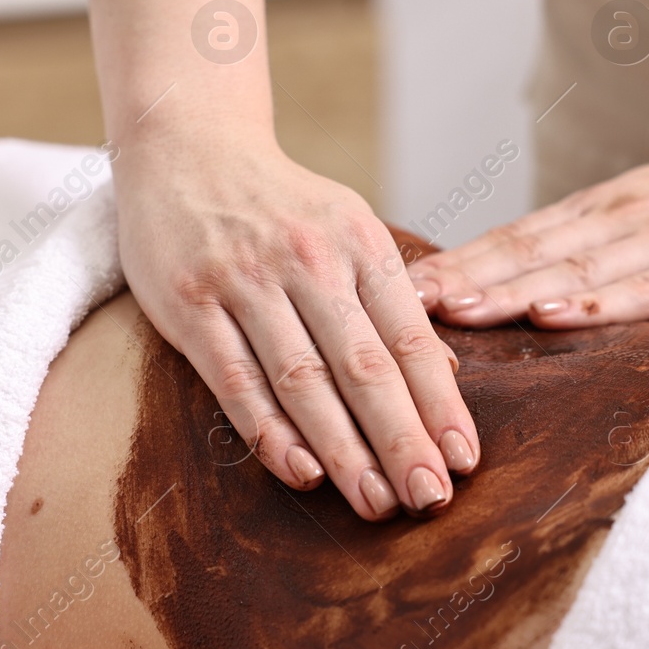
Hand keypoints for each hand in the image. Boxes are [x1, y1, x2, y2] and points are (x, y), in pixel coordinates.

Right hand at [114, 130, 477, 519]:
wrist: (185, 145)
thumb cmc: (282, 204)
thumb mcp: (348, 228)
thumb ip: (392, 299)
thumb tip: (447, 372)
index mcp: (358, 240)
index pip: (409, 337)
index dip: (440, 404)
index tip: (462, 461)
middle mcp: (307, 259)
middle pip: (363, 367)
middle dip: (401, 439)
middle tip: (429, 498)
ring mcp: (244, 281)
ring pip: (302, 381)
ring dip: (343, 450)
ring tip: (376, 503)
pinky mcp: (189, 304)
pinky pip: (235, 381)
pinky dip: (270, 431)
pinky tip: (303, 471)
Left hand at [408, 134, 648, 327]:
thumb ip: (595, 243)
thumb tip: (525, 281)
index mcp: (604, 209)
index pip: (515, 237)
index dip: (456, 263)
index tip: (395, 286)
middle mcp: (622, 217)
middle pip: (526, 251)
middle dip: (459, 280)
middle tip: (395, 305)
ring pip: (572, 268)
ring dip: (507, 290)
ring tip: (451, 313)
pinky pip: (648, 288)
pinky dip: (597, 303)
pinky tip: (554, 316)